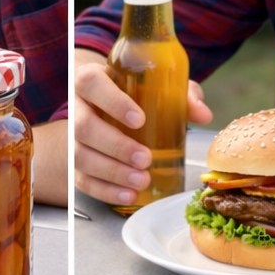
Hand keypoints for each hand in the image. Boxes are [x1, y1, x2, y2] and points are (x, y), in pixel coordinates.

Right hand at [72, 47, 209, 208]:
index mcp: (91, 79)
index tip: (140, 120)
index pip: (92, 85)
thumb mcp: (155, 84)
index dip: (113, 103)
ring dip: (110, 172)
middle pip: (83, 127)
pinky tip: (127, 194)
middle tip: (144, 159)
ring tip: (140, 180)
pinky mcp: (73, 160)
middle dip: (115, 146)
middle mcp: (76, 106)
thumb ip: (181, 95)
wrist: (100, 98)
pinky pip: (80, 178)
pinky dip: (103, 190)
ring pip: (79, 155)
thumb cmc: (130, 90)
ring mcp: (70, 135)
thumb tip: (204, 115)